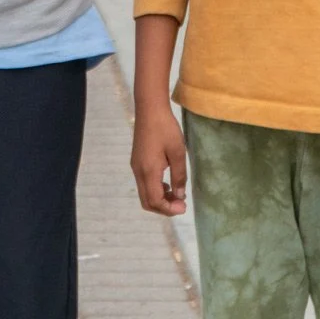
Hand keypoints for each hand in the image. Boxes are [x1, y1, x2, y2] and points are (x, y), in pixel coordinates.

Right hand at [130, 101, 188, 215]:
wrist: (150, 109)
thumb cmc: (166, 129)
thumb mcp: (177, 153)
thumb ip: (179, 176)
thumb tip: (179, 196)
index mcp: (148, 171)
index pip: (155, 201)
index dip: (169, 209)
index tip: (184, 207)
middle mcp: (138, 172)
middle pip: (147, 202)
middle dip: (164, 208)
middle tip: (181, 204)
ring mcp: (135, 167)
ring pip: (144, 194)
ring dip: (159, 199)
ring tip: (176, 194)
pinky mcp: (137, 162)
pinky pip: (144, 184)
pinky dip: (155, 190)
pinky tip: (167, 182)